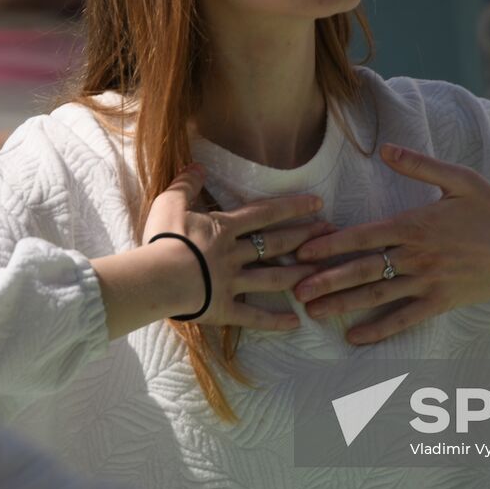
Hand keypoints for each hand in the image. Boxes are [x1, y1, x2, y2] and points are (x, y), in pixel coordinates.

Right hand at [142, 165, 329, 329]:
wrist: (156, 277)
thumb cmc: (162, 238)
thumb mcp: (170, 203)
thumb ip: (186, 184)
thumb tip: (199, 166)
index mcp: (224, 228)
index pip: (265, 213)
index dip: (292, 207)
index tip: (318, 203)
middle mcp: (235, 254)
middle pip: (276, 243)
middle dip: (305, 236)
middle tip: (332, 233)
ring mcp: (231, 283)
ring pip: (272, 278)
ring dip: (298, 274)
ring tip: (323, 273)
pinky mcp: (223, 309)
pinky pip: (252, 317)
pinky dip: (274, 321)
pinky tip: (296, 322)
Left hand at [291, 144, 489, 344]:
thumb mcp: (460, 180)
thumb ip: (420, 165)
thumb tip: (386, 149)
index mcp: (416, 224)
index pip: (363, 235)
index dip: (330, 244)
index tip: (301, 251)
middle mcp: (417, 256)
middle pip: (362, 269)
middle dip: (324, 279)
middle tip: (292, 289)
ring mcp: (429, 282)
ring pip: (377, 296)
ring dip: (342, 305)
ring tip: (312, 313)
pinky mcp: (443, 302)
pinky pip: (405, 319)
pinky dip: (379, 330)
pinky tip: (355, 338)